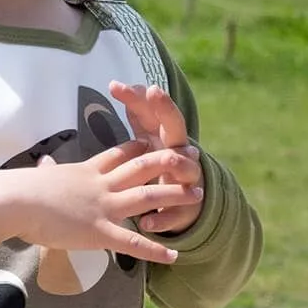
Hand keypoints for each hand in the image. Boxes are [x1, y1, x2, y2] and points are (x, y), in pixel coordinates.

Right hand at [0, 139, 203, 262]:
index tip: (155, 143)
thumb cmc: (21, 190)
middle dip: (169, 162)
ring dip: (174, 195)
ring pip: (147, 196)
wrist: (17, 200)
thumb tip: (41, 165)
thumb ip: (47, 172)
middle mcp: (101, 185)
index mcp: (87, 171)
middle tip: (192, 158)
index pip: (119, 155)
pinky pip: (133, 242)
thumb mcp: (41, 175)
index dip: (140, 147)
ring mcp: (102, 207)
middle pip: (142, 168)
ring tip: (198, 195)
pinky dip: (155, 249)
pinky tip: (174, 254)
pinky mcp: (98, 231)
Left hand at [108, 81, 203, 234]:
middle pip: (176, 127)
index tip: (119, 83)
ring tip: (170, 161)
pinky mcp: (186, 209)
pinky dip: (163, 220)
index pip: (155, 112)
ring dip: (179, 164)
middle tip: (154, 92)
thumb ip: (138, 117)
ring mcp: (186, 180)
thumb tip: (119, 84)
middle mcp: (180, 153)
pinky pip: (176, 214)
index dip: (140, 97)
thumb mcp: (150, 140)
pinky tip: (148, 224)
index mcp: (166, 138)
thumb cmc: (161, 166)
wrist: (188, 205)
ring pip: (187, 168)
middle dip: (167, 110)